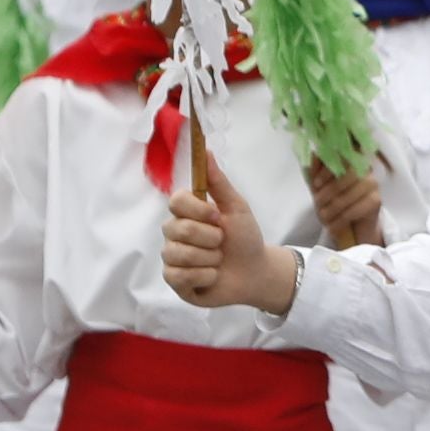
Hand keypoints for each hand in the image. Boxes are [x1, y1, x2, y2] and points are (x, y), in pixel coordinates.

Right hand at [164, 144, 299, 315]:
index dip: (198, 211)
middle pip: (177, 229)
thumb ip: (218, 181)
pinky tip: (212, 276)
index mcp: (187, 213)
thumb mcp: (236, 207)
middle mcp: (175, 233)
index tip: (218, 218)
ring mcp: (173, 257)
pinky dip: (204, 276)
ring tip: (218, 261)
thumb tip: (206, 149)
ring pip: (178, 254)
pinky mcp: (174, 281)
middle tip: (222, 244)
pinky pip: (179, 276)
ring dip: (208, 259)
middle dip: (209, 238)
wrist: (256, 272)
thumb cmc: (245, 238)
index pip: (176, 201)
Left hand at [304, 161, 385, 249]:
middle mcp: (364, 168)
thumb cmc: (333, 201)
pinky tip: (333, 226)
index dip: (328, 170)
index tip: (315, 184)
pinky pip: (357, 208)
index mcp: (350, 160)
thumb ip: (316, 171)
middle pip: (348, 175)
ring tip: (323, 216)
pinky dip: (341, 219)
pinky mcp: (376, 200)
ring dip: (333, 207)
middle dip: (329, 190)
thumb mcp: (319, 187)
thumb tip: (314, 154)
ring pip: (351, 194)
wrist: (350, 224)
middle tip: (317, 203)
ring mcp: (372, 183)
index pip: (342, 157)